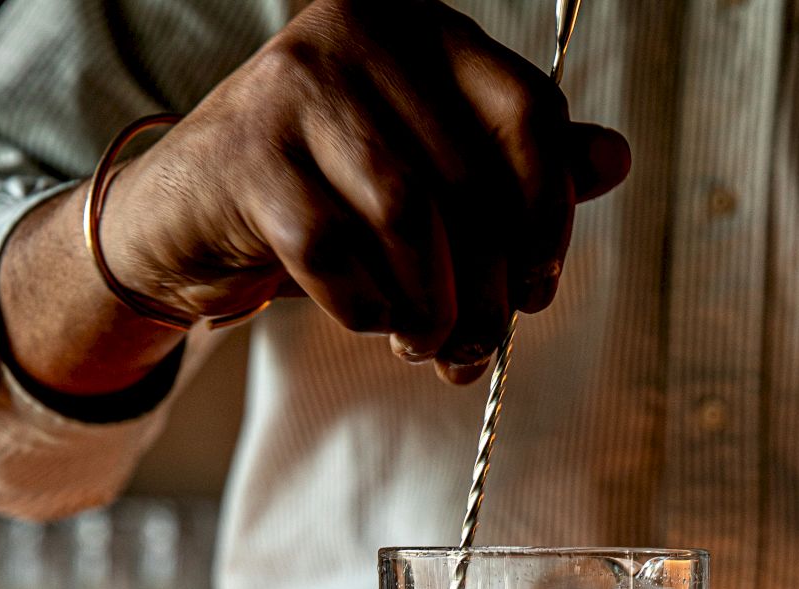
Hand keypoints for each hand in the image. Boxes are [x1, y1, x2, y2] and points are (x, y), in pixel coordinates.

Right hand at [101, 0, 629, 383]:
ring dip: (433, 303)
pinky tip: (375, 322)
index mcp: (420, 29)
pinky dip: (367, 305)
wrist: (184, 217)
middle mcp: (359, 35)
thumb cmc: (324, 194)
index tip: (537, 287)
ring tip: (432, 346)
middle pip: (471, 178)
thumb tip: (614, 158)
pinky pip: (335, 252)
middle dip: (489, 285)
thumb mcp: (427, 172)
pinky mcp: (245, 156)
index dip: (550, 212)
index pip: (527, 113)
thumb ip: (515, 163)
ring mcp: (295, 87)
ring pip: (409, 215)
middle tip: (482, 347)